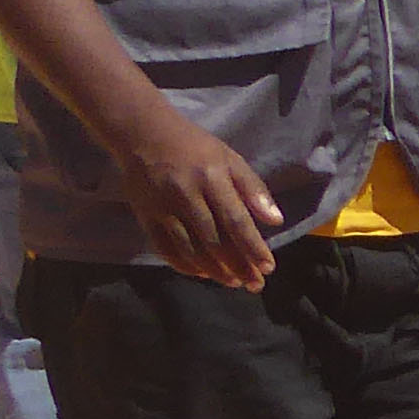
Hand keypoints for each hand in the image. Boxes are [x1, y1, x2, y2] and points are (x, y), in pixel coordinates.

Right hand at [108, 110, 285, 288]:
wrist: (143, 133)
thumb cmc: (195, 146)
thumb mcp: (230, 158)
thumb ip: (253, 189)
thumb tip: (276, 221)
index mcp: (212, 178)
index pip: (236, 220)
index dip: (252, 247)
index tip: (267, 267)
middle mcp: (186, 194)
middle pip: (214, 240)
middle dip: (237, 266)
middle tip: (254, 285)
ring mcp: (162, 207)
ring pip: (189, 248)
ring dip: (213, 270)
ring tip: (232, 282)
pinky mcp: (144, 215)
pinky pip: (164, 248)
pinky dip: (183, 265)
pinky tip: (201, 273)